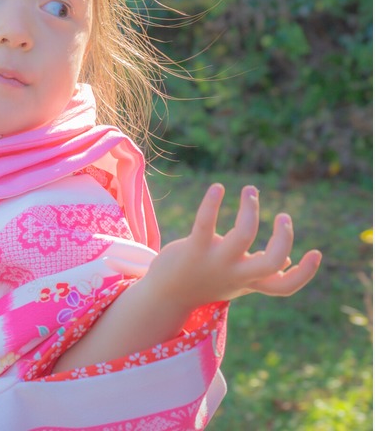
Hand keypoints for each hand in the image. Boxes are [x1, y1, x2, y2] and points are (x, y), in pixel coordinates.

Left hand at [144, 183, 321, 314]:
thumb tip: (286, 260)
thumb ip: (260, 271)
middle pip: (272, 262)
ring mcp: (215, 262)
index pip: (285, 287)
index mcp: (250, 282)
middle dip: (283, 236)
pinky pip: (205, 223)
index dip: (305, 273)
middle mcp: (236, 274)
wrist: (165, 295)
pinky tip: (218, 188)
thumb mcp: (236, 280)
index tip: (316, 252)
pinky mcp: (193, 249)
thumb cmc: (205, 282)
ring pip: (244, 235)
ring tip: (250, 190)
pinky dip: (213, 203)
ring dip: (251, 209)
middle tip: (282, 215)